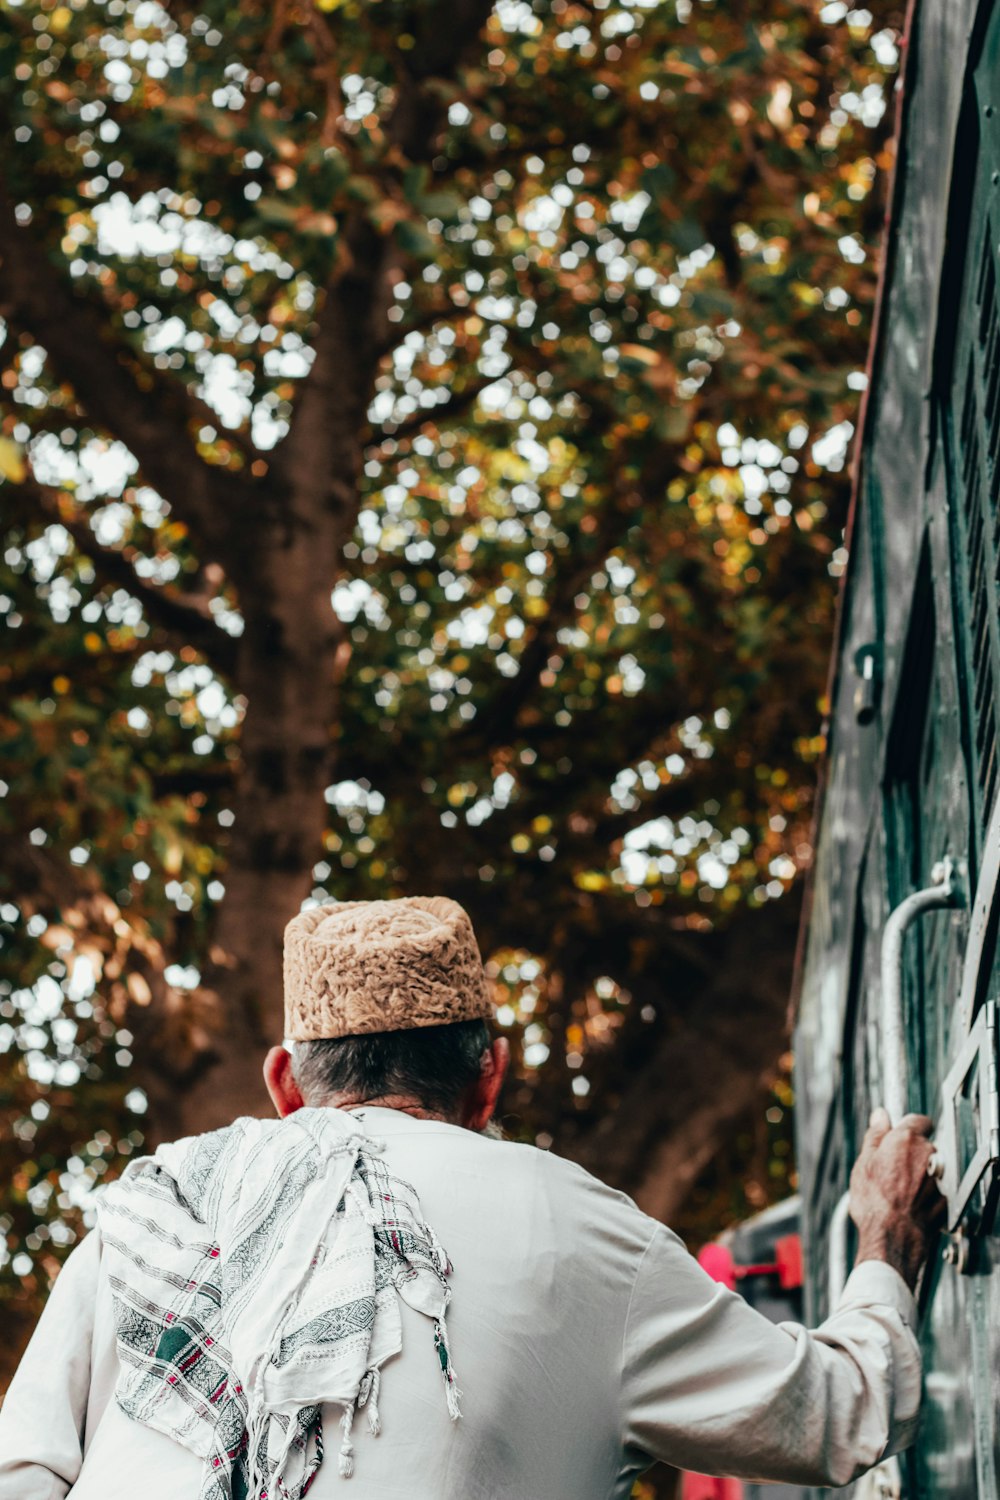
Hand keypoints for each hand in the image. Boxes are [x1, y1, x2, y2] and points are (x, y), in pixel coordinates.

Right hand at [849, 1108, 946, 1288]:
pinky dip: (925, 1194)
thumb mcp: (863, 1163)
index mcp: (906, 1140)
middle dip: (909, 1154)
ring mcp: (939, 1177)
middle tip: (889, 1171)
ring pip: (929, 1169)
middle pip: (923, 1145)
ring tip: (897, 1193)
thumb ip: (875, 1135)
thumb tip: (880, 1116)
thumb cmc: (874, 1202)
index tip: (897, 1137)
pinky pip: (935, 1190)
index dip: (907, 1127)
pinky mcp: (945, 1199)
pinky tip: (908, 1205)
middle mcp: (928, 1154)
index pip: (918, 1120)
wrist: (892, 1238)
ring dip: (918, 1175)